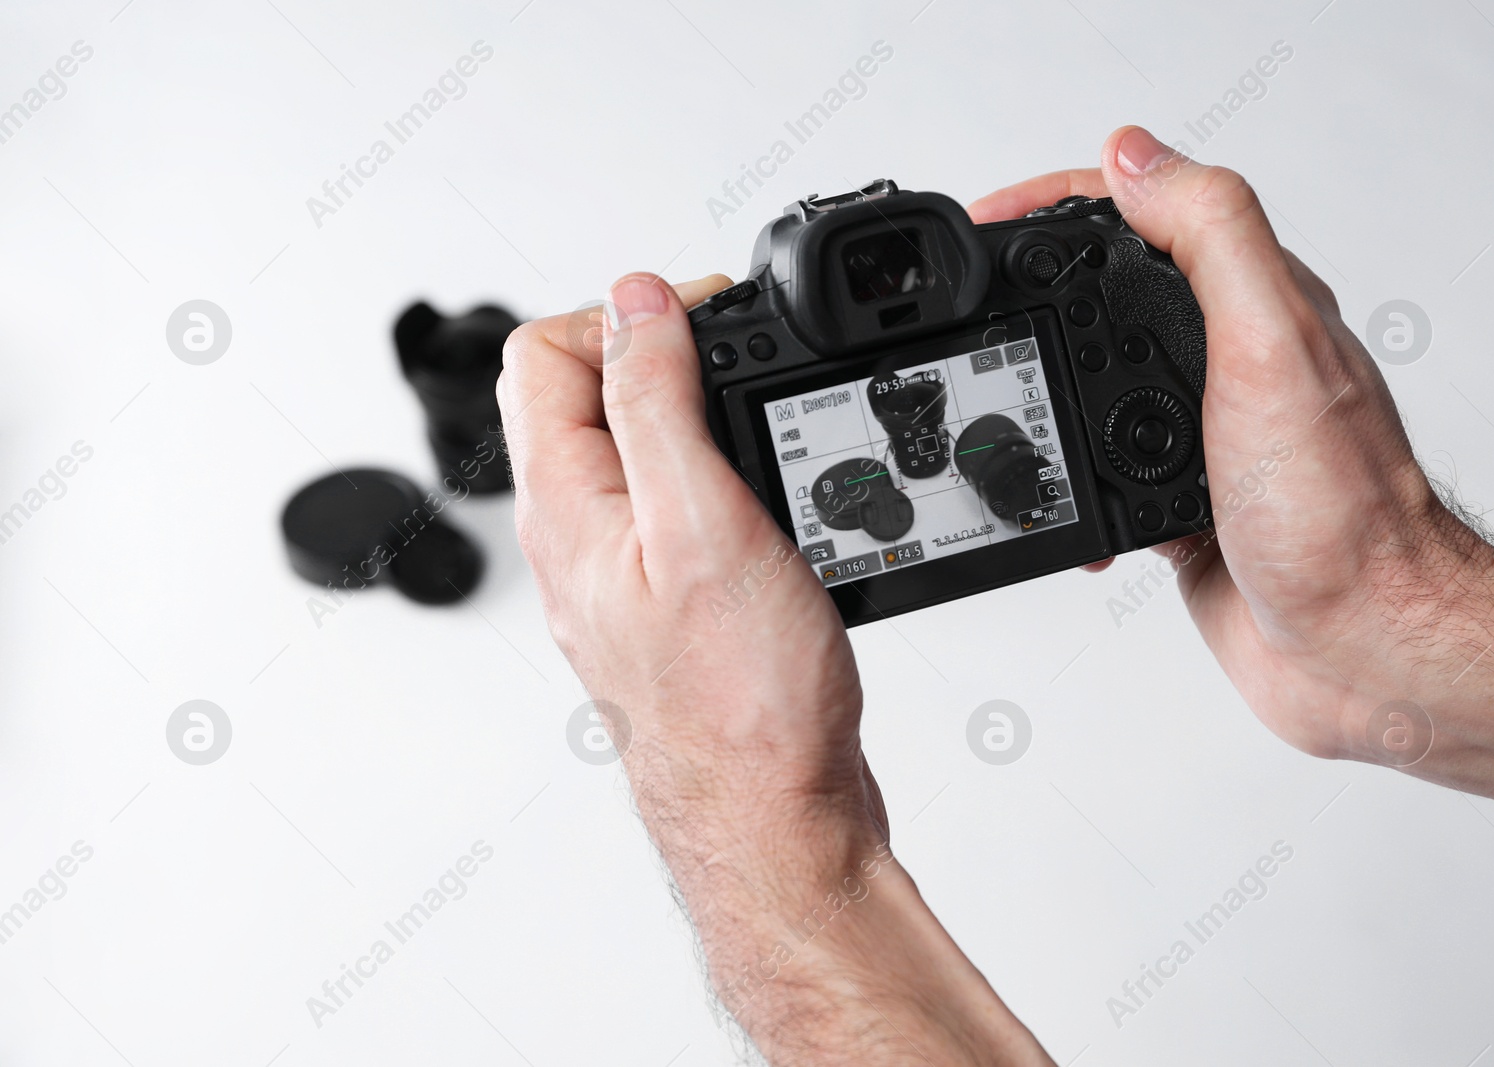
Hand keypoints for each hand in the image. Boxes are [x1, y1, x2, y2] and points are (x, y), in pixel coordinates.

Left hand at [499, 275, 1053, 1062]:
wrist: (777, 820)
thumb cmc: (740, 705)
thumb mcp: (701, 522)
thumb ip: (655, 401)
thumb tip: (634, 301)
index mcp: (564, 506)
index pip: (542, 354)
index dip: (624, 314)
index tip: (704, 321)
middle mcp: (576, 539)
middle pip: (581, 395)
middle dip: (659, 354)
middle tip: (738, 362)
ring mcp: (619, 575)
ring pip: (632, 452)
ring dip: (692, 414)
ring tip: (759, 423)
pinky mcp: (667, 604)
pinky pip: (671, 508)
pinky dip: (717, 477)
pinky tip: (767, 497)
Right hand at [972, 127, 1493, 827]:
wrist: (1362, 648)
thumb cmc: (1340, 514)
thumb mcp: (1272, 347)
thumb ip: (1212, 238)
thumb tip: (1135, 154)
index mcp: (1259, 302)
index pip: (1150, 212)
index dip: (1064, 202)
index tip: (993, 220)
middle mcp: (1234, 360)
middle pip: (1113, 290)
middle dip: (1034, 287)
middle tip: (972, 299)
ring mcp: (1206, 434)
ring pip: (1098, 383)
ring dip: (1040, 386)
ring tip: (993, 390)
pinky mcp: (1183, 501)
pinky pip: (1101, 469)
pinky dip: (1064, 475)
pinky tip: (1056, 495)